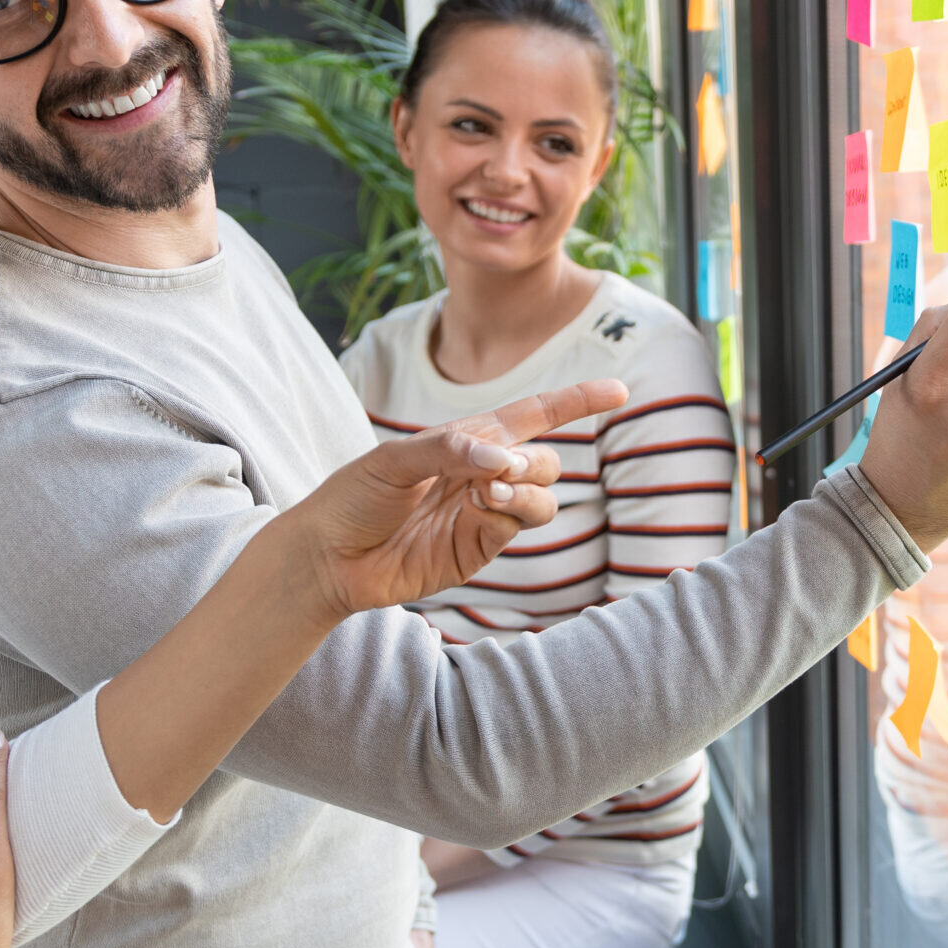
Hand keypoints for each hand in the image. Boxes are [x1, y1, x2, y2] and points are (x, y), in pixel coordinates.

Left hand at [288, 379, 629, 621]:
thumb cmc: (353, 497)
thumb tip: (504, 457)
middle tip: (499, 470)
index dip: (576, 402)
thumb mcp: (393, 459)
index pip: (533, 416)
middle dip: (536, 460)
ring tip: (491, 491)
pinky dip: (510, 512)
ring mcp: (484, 514)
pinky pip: (518, 526)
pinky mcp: (479, 549)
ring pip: (543, 497)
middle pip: (547, 460)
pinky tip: (480, 510)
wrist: (328, 556)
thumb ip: (450, 450)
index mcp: (466, 440)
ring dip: (529, 489)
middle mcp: (483, 475)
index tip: (619, 391)